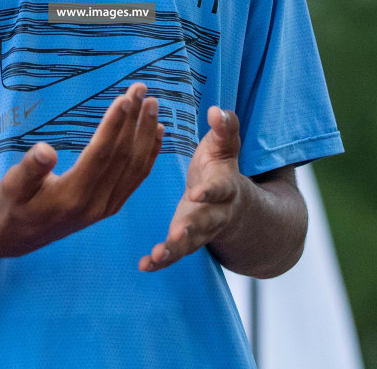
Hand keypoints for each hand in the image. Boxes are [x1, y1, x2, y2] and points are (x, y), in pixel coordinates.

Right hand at [0, 81, 162, 257]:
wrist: (22, 235)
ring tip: (152, 103)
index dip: (114, 125)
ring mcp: (107, 206)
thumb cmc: (15, 203)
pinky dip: (150, 152)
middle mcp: (96, 203)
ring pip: (135, 166)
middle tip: (141, 88)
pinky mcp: (112, 205)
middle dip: (134, 120)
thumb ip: (29, 169)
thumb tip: (45, 150)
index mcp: (72, 196)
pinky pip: (137, 176)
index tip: (126, 98)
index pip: (101, 155)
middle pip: (122, 157)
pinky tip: (157, 131)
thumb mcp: (12, 186)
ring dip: (146, 133)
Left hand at [139, 106, 243, 271]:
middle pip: (206, 222)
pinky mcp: (186, 241)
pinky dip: (161, 262)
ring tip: (157, 256)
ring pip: (190, 244)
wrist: (232, 204)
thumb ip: (225, 128)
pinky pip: (174, 255)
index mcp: (225, 187)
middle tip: (177, 234)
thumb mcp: (225, 146)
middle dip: (192, 228)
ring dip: (174, 251)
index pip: (219, 189)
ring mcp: (201, 231)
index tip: (197, 193)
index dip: (210, 192)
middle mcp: (216, 213)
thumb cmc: (221, 168)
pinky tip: (144, 265)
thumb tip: (217, 109)